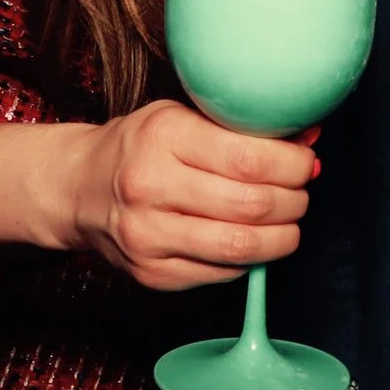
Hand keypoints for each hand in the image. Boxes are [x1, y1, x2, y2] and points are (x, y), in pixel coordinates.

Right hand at [0, 101, 315, 289]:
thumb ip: (242, 126)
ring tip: (288, 222)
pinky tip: (251, 241)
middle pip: (251, 205)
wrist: (79, 188)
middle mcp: (150, 186)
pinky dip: (249, 260)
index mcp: (163, 135)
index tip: (306, 163)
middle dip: (293, 201)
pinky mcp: (151, 274)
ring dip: (282, 237)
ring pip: (241, 248)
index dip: (293, 165)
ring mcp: (148, 236)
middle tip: (301, 193)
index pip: (250, 158)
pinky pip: (222, 274)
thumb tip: (310, 137)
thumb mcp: (184, 115)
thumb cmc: (141, 146)